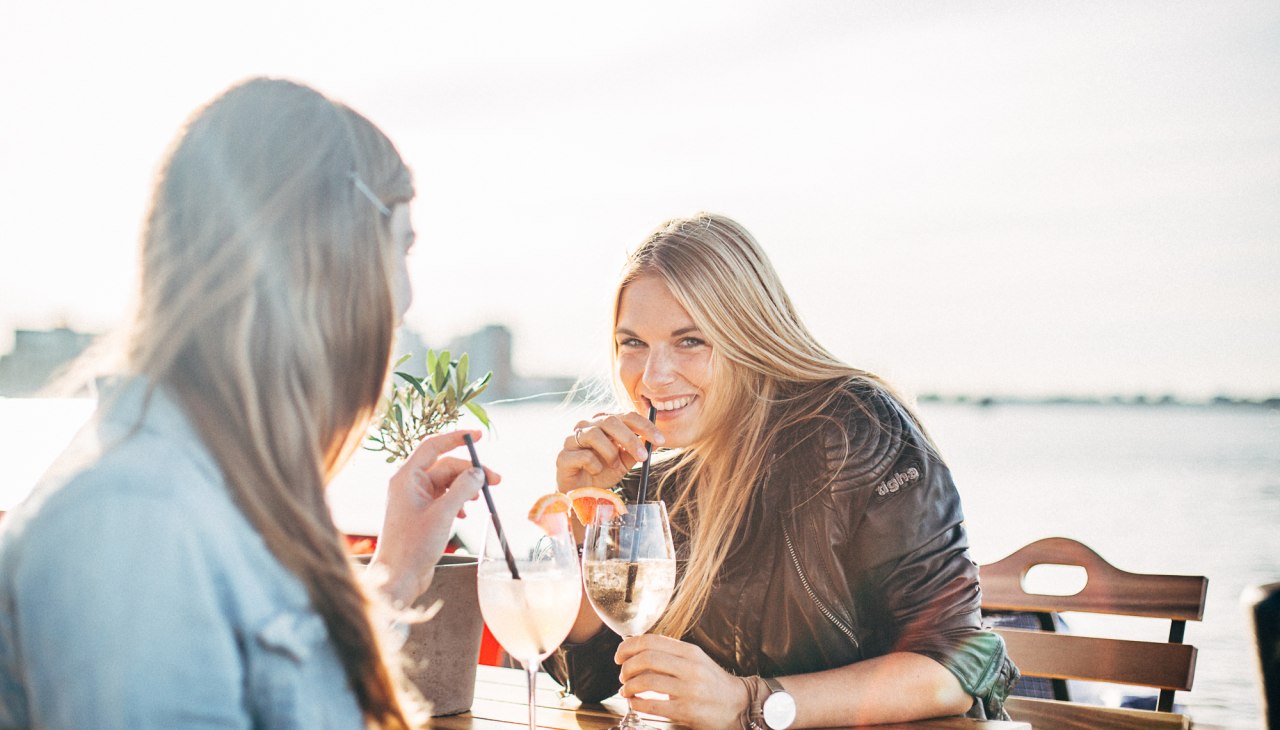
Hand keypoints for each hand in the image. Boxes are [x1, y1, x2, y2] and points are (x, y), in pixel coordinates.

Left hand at [368, 429, 498, 605]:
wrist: (399, 577)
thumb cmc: (413, 546)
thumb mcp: (443, 514)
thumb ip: (463, 489)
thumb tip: (478, 472)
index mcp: (407, 477)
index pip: (433, 446)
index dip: (456, 438)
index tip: (478, 436)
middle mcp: (409, 484)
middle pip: (446, 466)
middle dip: (471, 472)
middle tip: (496, 481)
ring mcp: (415, 499)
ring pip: (447, 483)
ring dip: (467, 487)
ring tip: (482, 499)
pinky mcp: (422, 514)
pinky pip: (444, 497)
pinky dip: (459, 501)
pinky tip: (466, 513)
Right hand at [555, 412, 664, 492]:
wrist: (580, 494)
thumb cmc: (602, 472)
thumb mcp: (624, 461)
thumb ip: (636, 450)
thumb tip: (654, 442)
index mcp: (604, 422)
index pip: (626, 415)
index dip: (645, 426)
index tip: (660, 440)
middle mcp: (587, 425)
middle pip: (610, 420)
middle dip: (630, 439)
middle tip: (643, 457)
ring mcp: (572, 438)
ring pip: (595, 434)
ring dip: (610, 453)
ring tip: (612, 466)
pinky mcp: (563, 455)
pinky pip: (584, 455)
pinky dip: (595, 466)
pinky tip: (594, 472)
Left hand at [615, 634, 747, 729]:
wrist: (737, 705)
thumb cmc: (711, 682)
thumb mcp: (694, 660)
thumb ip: (669, 654)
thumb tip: (635, 651)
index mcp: (690, 651)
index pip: (651, 641)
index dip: (629, 647)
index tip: (619, 656)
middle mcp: (690, 667)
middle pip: (646, 659)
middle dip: (627, 668)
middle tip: (622, 676)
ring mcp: (689, 689)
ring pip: (647, 681)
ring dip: (629, 686)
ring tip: (626, 691)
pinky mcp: (687, 710)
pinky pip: (652, 705)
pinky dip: (637, 703)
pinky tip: (635, 703)